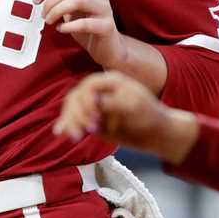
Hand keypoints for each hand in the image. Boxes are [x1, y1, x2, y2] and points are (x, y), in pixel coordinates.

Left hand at [35, 0, 126, 68]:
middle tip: (44, 14)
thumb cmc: (87, 27)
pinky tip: (61, 29)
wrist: (108, 48)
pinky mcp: (107, 26)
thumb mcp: (71, 10)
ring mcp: (105, 9)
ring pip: (79, 0)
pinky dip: (69, 26)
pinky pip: (86, 23)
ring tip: (50, 21)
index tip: (36, 0)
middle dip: (52, 0)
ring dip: (58, 10)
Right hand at [53, 71, 196, 161]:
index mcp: (110, 81)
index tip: (94, 117)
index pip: (89, 86)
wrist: (157, 133)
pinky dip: (68, 126)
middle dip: (78, 114)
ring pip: (73, 110)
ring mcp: (95, 106)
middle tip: (88, 130)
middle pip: (77, 97)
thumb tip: (93, 101)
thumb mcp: (133, 106)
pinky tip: (61, 133)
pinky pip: (75, 121)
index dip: (87, 100)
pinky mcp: (93, 121)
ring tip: (76, 136)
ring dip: (71, 122)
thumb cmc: (150, 115)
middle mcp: (99, 91)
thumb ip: (112, 103)